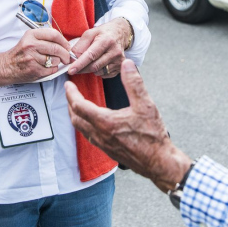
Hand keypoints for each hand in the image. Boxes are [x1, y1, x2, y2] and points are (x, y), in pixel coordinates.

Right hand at [0, 27, 72, 82]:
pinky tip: (47, 68)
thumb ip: (44, 38)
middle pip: (56, 48)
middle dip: (65, 54)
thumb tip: (64, 43)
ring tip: (53, 62)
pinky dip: (53, 69)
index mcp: (31, 35)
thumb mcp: (29, 39)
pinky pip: (51, 70)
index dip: (64, 41)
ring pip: (55, 60)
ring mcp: (32, 58)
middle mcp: (31, 45)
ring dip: (58, 62)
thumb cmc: (20, 53)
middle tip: (66, 57)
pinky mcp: (34, 70)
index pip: (54, 35)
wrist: (6, 66)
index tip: (67, 46)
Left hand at [65, 59, 191, 192]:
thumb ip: (134, 83)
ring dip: (76, 115)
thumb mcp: (145, 105)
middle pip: (75, 118)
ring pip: (81, 129)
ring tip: (77, 105)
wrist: (159, 162)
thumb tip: (127, 64)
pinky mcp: (108, 151)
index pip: (79, 106)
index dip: (71, 94)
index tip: (68, 84)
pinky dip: (85, 125)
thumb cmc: (153, 136)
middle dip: (69, 104)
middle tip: (69, 93)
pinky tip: (92, 121)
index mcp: (105, 122)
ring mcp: (103, 145)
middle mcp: (100, 135)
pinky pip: (89, 136)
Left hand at [68, 18, 131, 77]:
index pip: (91, 55)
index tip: (71, 70)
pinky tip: (99, 62)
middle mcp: (115, 51)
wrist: (120, 33)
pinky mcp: (120, 67)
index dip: (80, 64)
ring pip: (99, 72)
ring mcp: (119, 60)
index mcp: (106, 40)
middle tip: (74, 67)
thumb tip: (72, 59)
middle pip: (94, 66)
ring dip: (90, 69)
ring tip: (91, 60)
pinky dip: (98, 71)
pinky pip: (105, 75)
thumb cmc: (103, 33)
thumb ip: (80, 45)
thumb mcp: (90, 33)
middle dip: (82, 68)